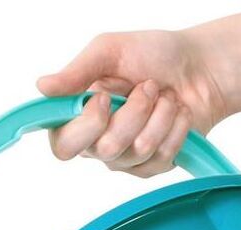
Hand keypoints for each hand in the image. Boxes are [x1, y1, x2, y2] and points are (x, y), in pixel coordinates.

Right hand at [37, 31, 226, 176]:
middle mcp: (100, 143)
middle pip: (106, 148)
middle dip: (134, 113)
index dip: (85, 126)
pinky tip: (178, 112)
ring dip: (160, 115)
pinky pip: (163, 156)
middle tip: (148, 86)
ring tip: (165, 95)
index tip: (105, 97)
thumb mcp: (109, 51)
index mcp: (79, 115)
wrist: (199, 69)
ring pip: (139, 150)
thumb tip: (42, 88)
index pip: (63, 144)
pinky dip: (176, 127)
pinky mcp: (156, 166)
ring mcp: (129, 159)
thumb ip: (77, 72)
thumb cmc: (153, 56)